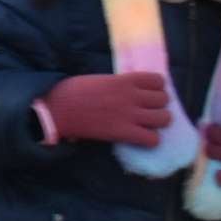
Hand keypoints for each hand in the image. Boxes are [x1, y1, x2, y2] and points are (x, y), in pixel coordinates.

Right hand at [43, 71, 177, 147]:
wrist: (56, 109)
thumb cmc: (72, 92)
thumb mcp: (98, 80)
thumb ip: (118, 85)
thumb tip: (130, 92)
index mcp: (123, 80)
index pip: (158, 80)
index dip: (156, 88)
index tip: (148, 94)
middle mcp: (131, 96)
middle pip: (164, 100)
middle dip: (158, 106)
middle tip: (146, 111)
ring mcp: (129, 114)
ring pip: (164, 119)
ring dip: (157, 123)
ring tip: (146, 125)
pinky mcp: (123, 132)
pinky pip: (152, 139)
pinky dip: (149, 140)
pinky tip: (139, 138)